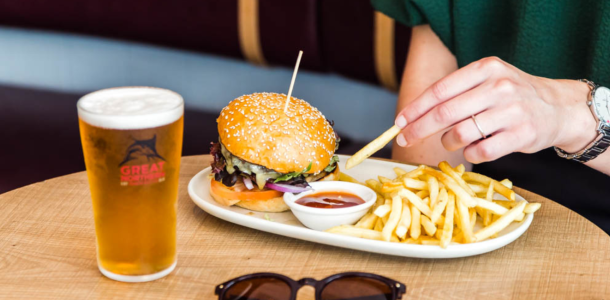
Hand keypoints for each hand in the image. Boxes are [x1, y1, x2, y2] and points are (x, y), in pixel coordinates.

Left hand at [394, 57, 596, 162]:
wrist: (559, 108)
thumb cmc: (511, 96)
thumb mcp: (487, 81)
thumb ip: (456, 93)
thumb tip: (412, 116)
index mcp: (486, 69)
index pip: (440, 90)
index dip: (415, 109)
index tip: (399, 122)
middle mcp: (499, 87)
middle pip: (444, 113)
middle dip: (418, 128)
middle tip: (404, 139)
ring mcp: (512, 111)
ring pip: (460, 133)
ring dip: (447, 142)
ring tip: (452, 140)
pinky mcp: (522, 135)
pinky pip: (480, 151)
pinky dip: (469, 153)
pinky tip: (472, 148)